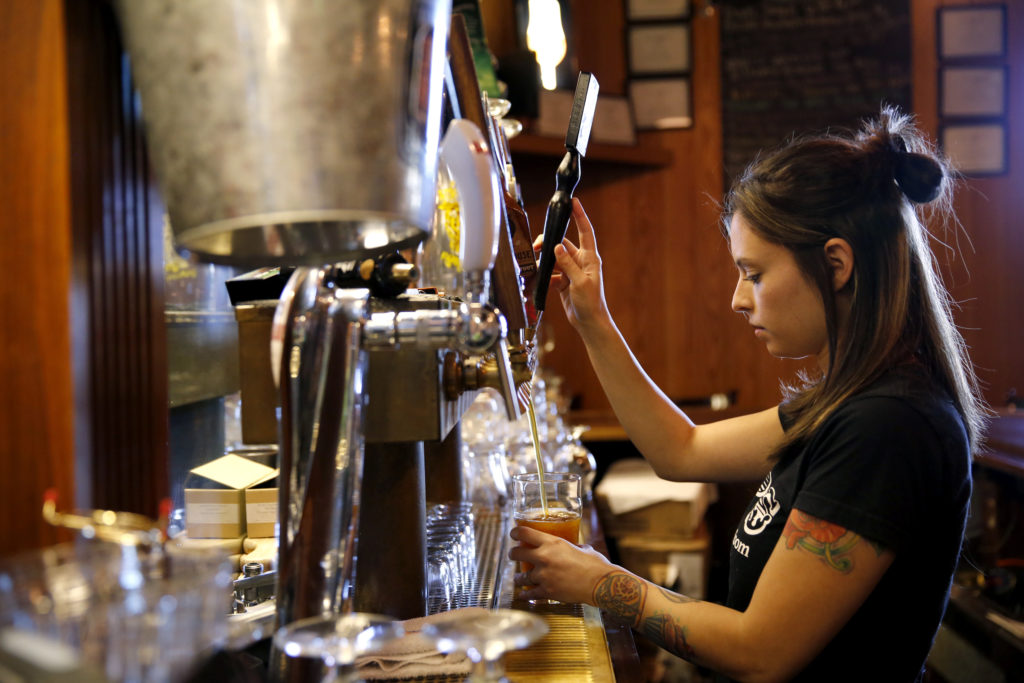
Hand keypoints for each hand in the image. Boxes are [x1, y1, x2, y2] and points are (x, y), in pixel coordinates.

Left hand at [509, 524, 614, 603]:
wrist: (600, 584)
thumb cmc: (595, 564)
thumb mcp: (581, 547)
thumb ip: (571, 547)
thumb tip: (571, 547)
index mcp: (552, 543)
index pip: (524, 533)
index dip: (515, 533)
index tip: (513, 534)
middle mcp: (544, 558)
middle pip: (517, 554)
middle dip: (513, 554)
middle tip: (514, 555)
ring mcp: (544, 576)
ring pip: (521, 577)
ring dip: (518, 577)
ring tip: (518, 578)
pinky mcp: (547, 592)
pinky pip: (530, 593)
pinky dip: (526, 594)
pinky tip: (523, 594)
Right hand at [532, 198, 609, 335]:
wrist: (589, 322)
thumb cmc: (590, 303)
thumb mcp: (579, 282)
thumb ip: (568, 264)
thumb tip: (557, 247)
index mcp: (589, 259)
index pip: (585, 231)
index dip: (580, 216)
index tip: (573, 202)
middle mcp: (581, 262)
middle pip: (562, 245)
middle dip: (548, 244)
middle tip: (536, 248)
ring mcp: (571, 272)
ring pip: (554, 259)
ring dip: (544, 262)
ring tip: (536, 267)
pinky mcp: (564, 282)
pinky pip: (551, 274)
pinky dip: (544, 277)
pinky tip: (541, 282)